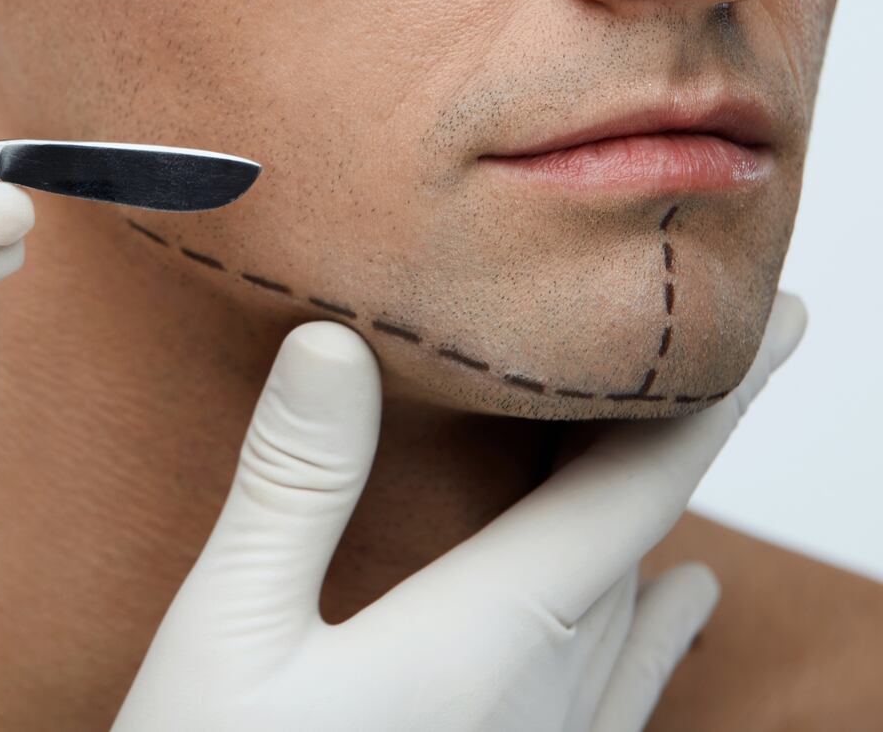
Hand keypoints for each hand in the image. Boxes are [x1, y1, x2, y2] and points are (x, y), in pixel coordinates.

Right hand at [113, 293, 805, 731]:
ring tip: (687, 451)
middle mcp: (546, 695)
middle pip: (644, 537)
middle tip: (717, 349)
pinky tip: (680, 611)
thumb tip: (336, 341)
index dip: (715, 395)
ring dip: (660, 520)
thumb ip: (293, 488)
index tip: (781, 316)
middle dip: (677, 438)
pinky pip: (629, 693)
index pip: (634, 488)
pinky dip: (660, 627)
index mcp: (488, 635)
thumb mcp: (228, 633)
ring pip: (640, 613)